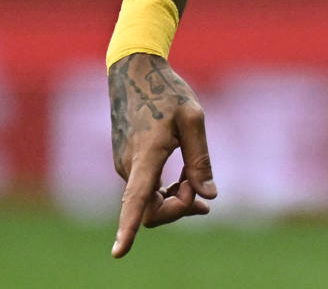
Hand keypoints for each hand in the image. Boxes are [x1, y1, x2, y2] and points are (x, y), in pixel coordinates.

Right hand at [109, 53, 215, 256]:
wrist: (134, 72)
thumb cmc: (167, 91)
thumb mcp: (193, 117)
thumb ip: (200, 158)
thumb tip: (208, 196)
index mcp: (146, 154)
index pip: (136, 200)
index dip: (128, 228)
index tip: (119, 253)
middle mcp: (129, 165)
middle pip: (151, 209)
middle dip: (180, 207)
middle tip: (202, 189)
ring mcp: (125, 165)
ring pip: (149, 201)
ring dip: (175, 199)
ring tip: (198, 185)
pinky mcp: (127, 163)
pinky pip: (145, 190)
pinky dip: (165, 191)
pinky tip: (185, 181)